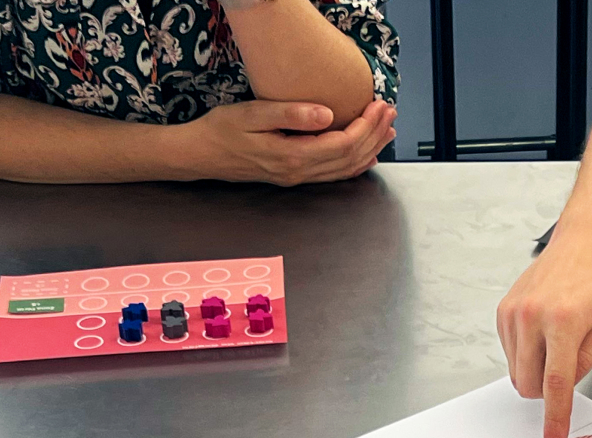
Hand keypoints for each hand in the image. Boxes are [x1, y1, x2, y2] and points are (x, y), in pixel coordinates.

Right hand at [180, 99, 395, 184]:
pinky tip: (367, 156)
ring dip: (370, 149)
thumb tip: (326, 114)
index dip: (366, 126)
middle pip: (350, 158)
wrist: (201, 154)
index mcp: (292, 156)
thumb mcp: (253, 114)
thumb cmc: (223, 130)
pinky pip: (333, 175)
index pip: (343, 144)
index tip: (379, 106)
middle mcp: (299, 172)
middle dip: (375, 135)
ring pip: (345, 169)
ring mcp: (297, 177)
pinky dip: (355, 164)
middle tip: (391, 113)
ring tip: (387, 130)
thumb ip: (291, 114)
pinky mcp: (293, 176)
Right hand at [496, 221, 591, 437]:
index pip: (555, 385)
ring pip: (517, 372)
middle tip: (569, 367)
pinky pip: (511, 352)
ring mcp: (513, 312)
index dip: (555, 419)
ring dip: (538, 370)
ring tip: (561, 340)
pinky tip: (547, 332)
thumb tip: (566, 385)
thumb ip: (588, 360)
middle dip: (547, 392)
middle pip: (528, 384)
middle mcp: (532, 316)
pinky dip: (528, 354)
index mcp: (563, 321)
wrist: (588, 237)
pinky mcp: (504, 310)